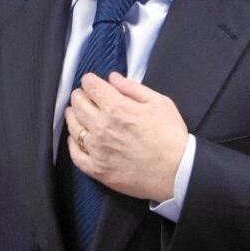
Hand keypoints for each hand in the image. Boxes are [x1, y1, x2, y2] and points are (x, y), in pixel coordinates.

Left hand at [64, 72, 187, 201]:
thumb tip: (113, 78)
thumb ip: (132, 88)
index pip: (92, 87)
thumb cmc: (171, 137)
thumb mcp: (159, 103)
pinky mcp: (97, 169)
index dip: (89, 81)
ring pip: (73, 128)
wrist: (178, 172)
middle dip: (79, 96)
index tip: (90, 81)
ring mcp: (97, 150)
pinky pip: (75, 155)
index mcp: (117, 109)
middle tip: (81, 95)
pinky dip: (72, 144)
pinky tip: (74, 139)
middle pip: (78, 105)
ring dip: (72, 116)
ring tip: (73, 112)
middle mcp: (102, 128)